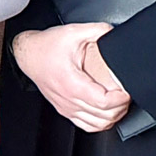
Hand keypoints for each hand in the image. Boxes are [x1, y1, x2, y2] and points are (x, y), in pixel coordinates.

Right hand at [11, 22, 130, 133]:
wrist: (29, 55)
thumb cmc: (46, 47)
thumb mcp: (74, 32)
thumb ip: (98, 30)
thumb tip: (114, 32)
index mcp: (72, 83)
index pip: (103, 102)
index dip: (121, 99)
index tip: (127, 90)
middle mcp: (69, 100)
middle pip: (104, 117)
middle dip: (121, 108)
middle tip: (127, 95)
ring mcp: (67, 107)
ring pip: (97, 125)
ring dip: (112, 117)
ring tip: (119, 104)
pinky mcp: (65, 110)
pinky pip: (87, 126)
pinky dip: (100, 123)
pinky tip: (106, 112)